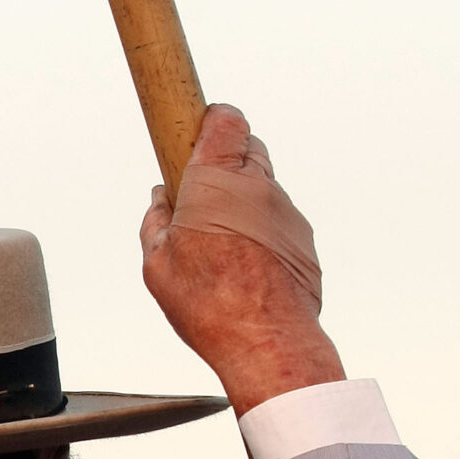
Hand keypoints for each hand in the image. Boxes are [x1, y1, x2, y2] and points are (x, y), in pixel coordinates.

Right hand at [140, 105, 343, 415]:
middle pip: (248, 147)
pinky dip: (264, 232)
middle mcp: (257, 185)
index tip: (197, 136)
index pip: (225, 119)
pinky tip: (247, 267)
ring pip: (265, 188)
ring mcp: (286, 211)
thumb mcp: (157, 262)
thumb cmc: (207, 301)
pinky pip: (280, 222)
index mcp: (215, 180)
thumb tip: (160, 201)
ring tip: (222, 245)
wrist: (265, 338)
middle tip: (204, 195)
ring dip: (246, 202)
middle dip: (227, 162)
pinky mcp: (304, 239)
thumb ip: (156, 221)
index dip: (212, 122)